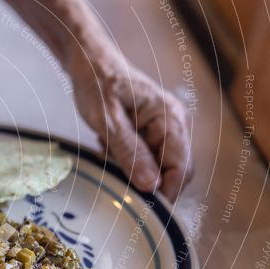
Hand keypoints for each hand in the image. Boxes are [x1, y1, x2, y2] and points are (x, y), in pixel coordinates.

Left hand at [67, 45, 192, 200]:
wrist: (88, 61)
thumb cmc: (97, 84)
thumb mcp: (108, 122)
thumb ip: (130, 153)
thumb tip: (152, 185)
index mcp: (170, 118)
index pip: (182, 166)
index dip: (168, 190)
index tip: (146, 207)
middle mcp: (172, 123)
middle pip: (174, 169)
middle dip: (149, 181)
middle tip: (118, 178)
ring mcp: (161, 127)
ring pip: (156, 165)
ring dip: (133, 168)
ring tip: (107, 150)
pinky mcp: (147, 130)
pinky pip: (143, 155)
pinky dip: (125, 159)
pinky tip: (106, 146)